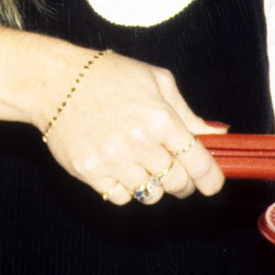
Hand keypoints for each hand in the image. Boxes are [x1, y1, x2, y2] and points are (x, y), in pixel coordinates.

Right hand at [42, 49, 224, 206]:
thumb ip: (188, 112)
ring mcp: (114, 161)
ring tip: (146, 166)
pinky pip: (122, 198)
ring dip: (155, 186)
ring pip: (151, 195)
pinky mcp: (90, 173)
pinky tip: (123, 170)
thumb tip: (217, 134)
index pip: (198, 162)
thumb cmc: (111, 76)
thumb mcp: (157, 81)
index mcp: (161, 119)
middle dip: (184, 183)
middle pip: (177, 183)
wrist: (57, 82)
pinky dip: (128, 191)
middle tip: (177, 173)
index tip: (213, 185)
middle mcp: (140, 143)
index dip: (211, 179)